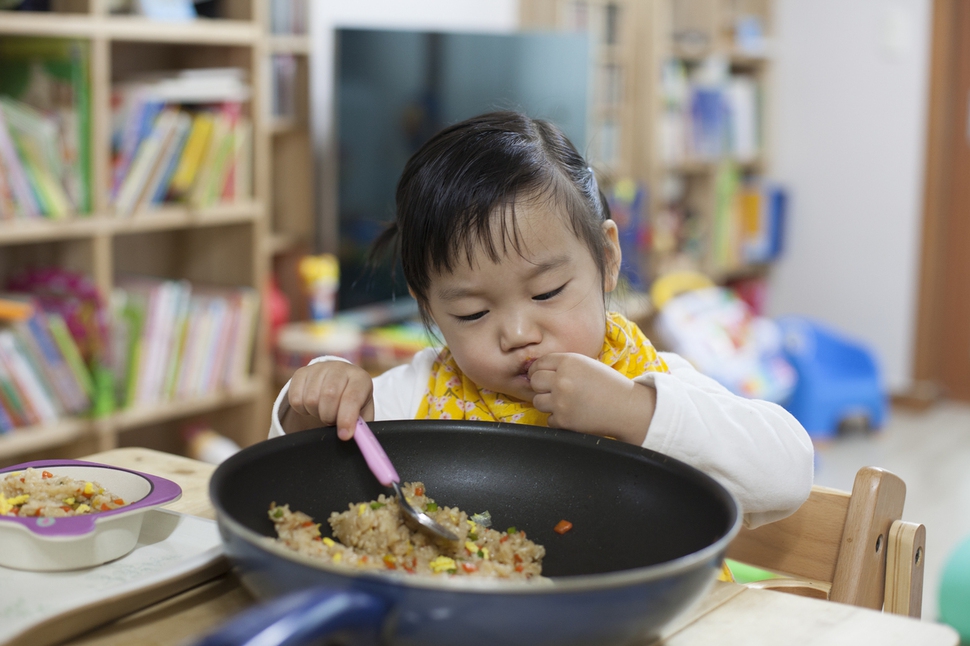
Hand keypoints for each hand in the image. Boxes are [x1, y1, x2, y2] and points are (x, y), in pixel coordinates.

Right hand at [285, 361, 374, 439]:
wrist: (337, 387)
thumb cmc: (352, 406)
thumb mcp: (361, 414)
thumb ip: (360, 427)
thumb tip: (355, 438)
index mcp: (360, 378)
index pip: (352, 397)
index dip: (347, 418)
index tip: (344, 435)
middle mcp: (340, 368)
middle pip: (329, 395)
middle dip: (329, 416)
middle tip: (332, 421)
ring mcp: (319, 368)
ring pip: (310, 399)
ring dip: (316, 413)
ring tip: (324, 411)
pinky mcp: (301, 372)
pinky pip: (295, 398)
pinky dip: (301, 410)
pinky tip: (312, 406)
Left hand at [528, 353, 656, 444]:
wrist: (627, 408)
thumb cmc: (610, 385)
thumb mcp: (587, 364)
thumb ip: (564, 365)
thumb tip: (539, 371)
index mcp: (569, 362)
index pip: (539, 363)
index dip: (539, 370)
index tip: (543, 376)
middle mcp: (562, 380)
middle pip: (534, 381)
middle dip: (541, 386)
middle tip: (552, 391)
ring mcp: (561, 401)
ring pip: (537, 401)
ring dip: (547, 403)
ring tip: (562, 403)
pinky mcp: (563, 420)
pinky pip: (548, 419)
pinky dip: (557, 419)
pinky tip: (572, 415)